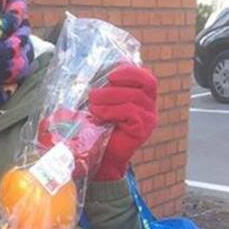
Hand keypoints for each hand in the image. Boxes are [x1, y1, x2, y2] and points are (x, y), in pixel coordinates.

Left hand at [87, 64, 157, 180]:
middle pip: (143, 84)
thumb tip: (79, 73)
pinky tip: (98, 114)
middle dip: (116, 84)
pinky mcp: (143, 129)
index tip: (109, 74)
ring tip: (92, 104)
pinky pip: (131, 112)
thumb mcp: (95, 105)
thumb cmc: (96, 128)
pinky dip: (112, 110)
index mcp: (141, 96)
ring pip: (135, 97)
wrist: (100, 157)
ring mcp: (149, 117)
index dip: (129, 71)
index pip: (145, 77)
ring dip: (110, 97)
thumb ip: (96, 89)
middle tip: (94, 94)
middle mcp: (149, 105)